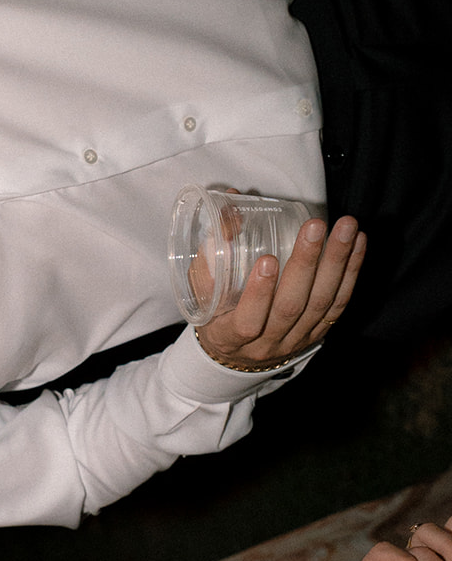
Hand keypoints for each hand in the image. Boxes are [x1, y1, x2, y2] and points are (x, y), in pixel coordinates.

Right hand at [197, 215, 365, 370]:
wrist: (237, 356)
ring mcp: (295, 340)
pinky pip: (339, 304)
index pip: (246, 323)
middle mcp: (265, 344)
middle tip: (314, 228)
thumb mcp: (202, 292)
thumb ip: (212, 255)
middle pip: (291, 308)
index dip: (258, 294)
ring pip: (320, 304)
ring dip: (336, 262)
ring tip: (346, 227)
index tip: (267, 260)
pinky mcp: (317, 332)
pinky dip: (351, 271)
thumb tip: (231, 204)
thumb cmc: (216, 316)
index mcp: (229, 337)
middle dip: (305, 265)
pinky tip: (358, 242)